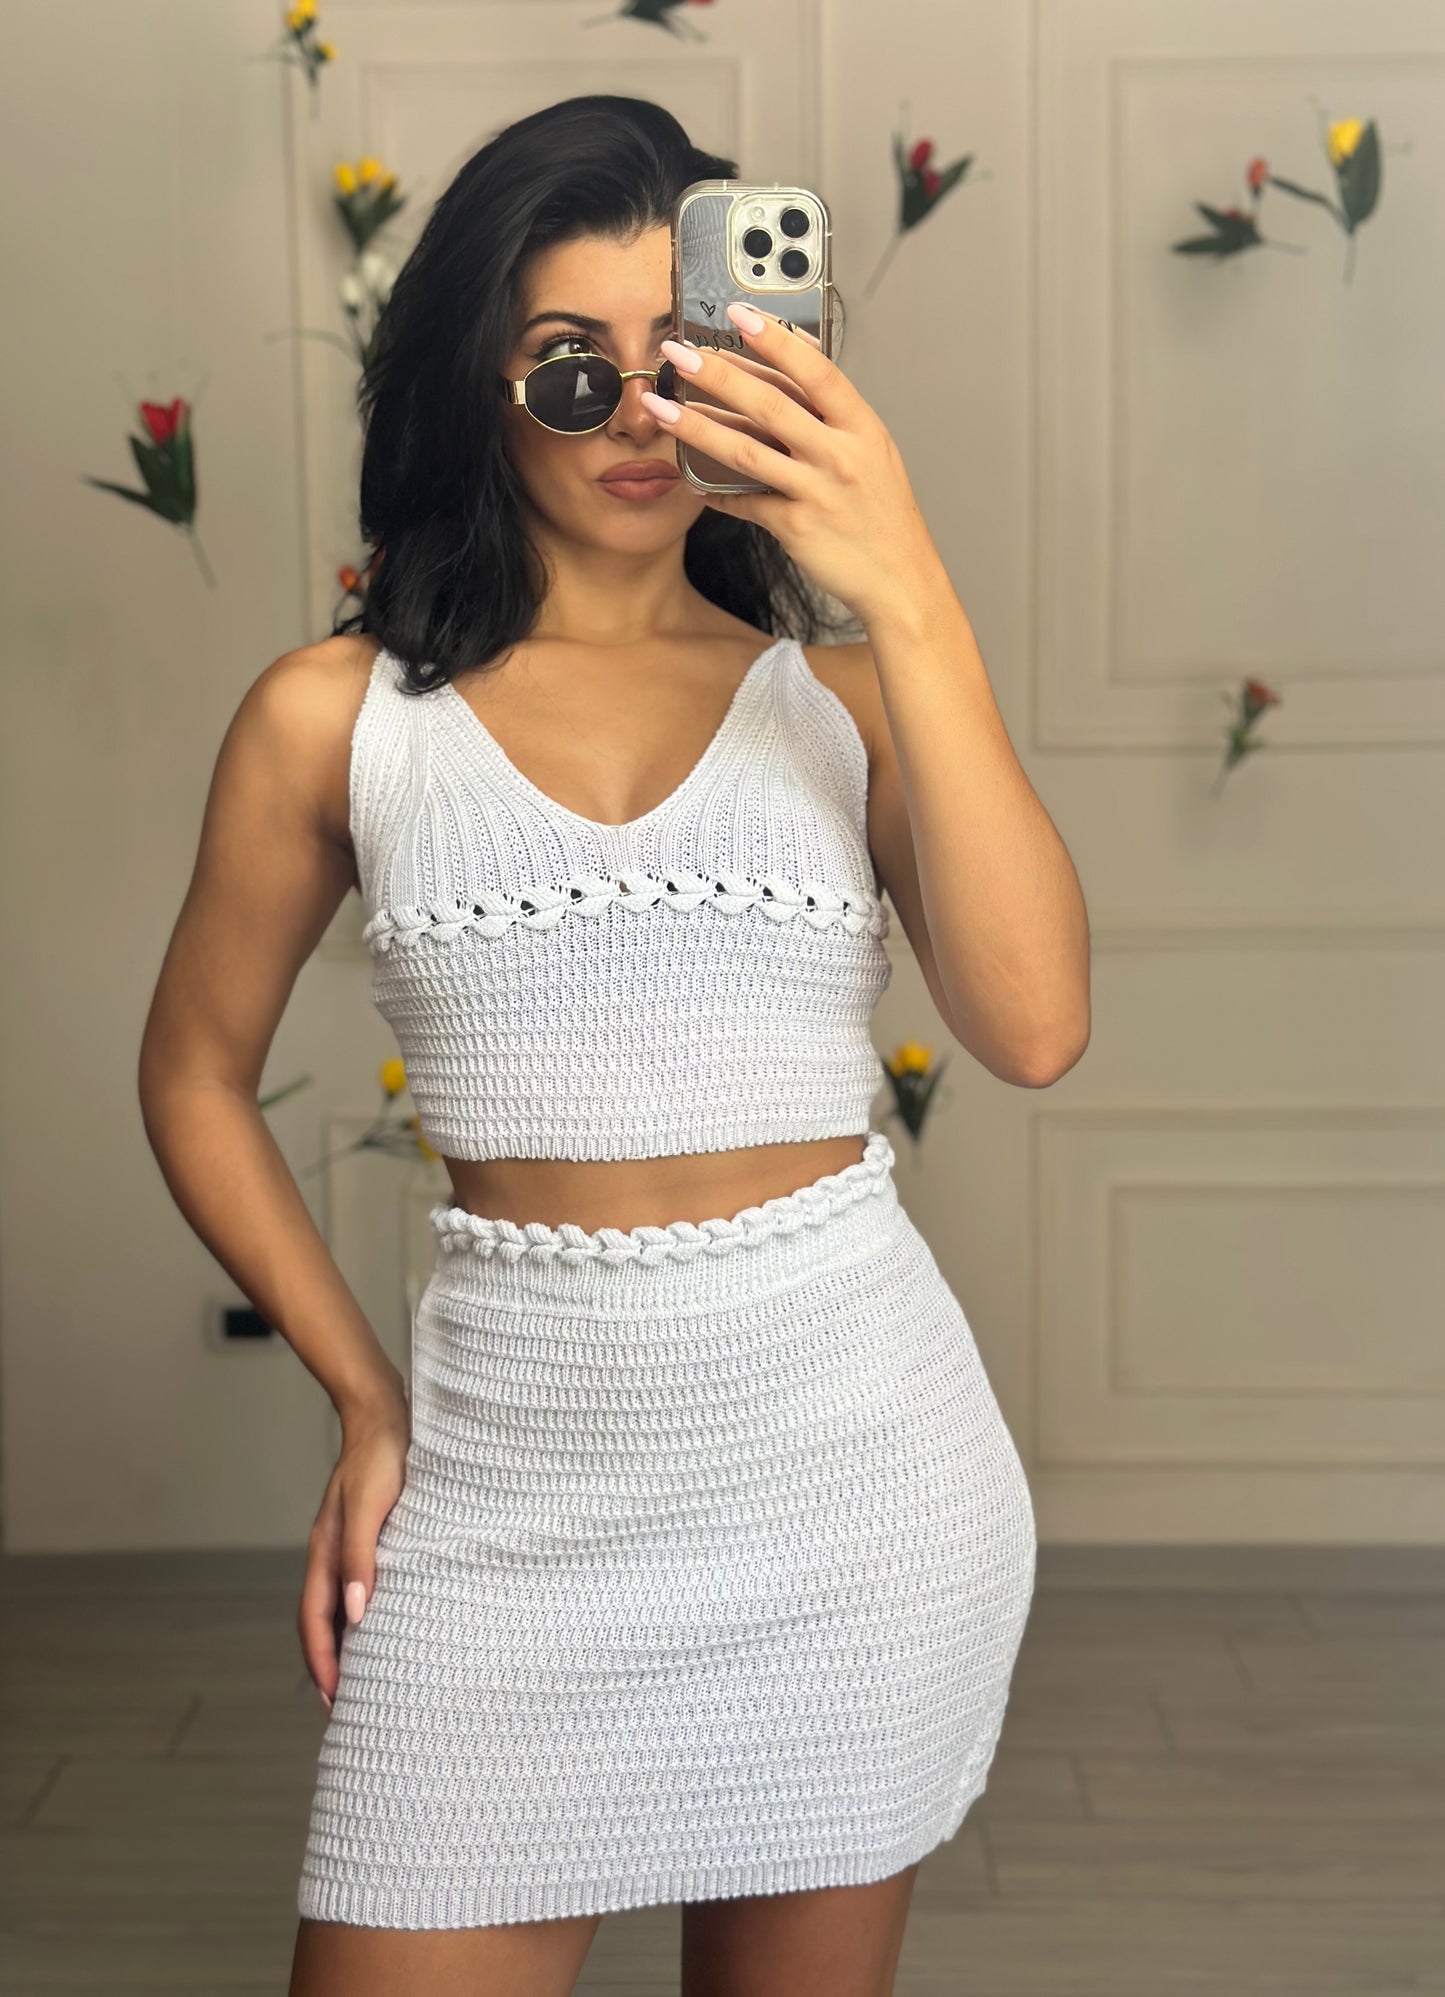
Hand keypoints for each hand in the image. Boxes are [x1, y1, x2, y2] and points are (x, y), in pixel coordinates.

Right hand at [298, 1391, 409, 1711]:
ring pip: (341, 1606)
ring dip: (349, 1641)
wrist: (385, 1412)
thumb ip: (361, 1558)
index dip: (324, 1662)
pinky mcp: (370, 1534)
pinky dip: (366, 1612)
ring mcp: (348, 1545)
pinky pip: (360, 1585)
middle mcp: (332, 1554)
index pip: (315, 1622)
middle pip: (324, 1622)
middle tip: (352, 1705)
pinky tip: (387, 1621)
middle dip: (332, 1664)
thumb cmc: (381, 1456)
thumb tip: (357, 1615)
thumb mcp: (370, 1507)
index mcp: (325, 1552)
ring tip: (369, 1676)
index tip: (337, 1700)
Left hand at [645, 304, 946, 626]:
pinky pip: (745, 502)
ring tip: (661, 409)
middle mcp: (839, 455)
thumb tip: (795, 357)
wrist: (901, 577)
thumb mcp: (874, 451)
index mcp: (861, 428)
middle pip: (770, 405)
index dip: (776, 342)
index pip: (816, 372)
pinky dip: (715, 492)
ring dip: (697, 427)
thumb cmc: (884, 513)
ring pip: (746, 452)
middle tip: (677, 353)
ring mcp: (816, 492)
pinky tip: (690, 480)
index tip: (739, 315)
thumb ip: (835, 411)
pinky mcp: (796, 527)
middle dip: (718, 375)